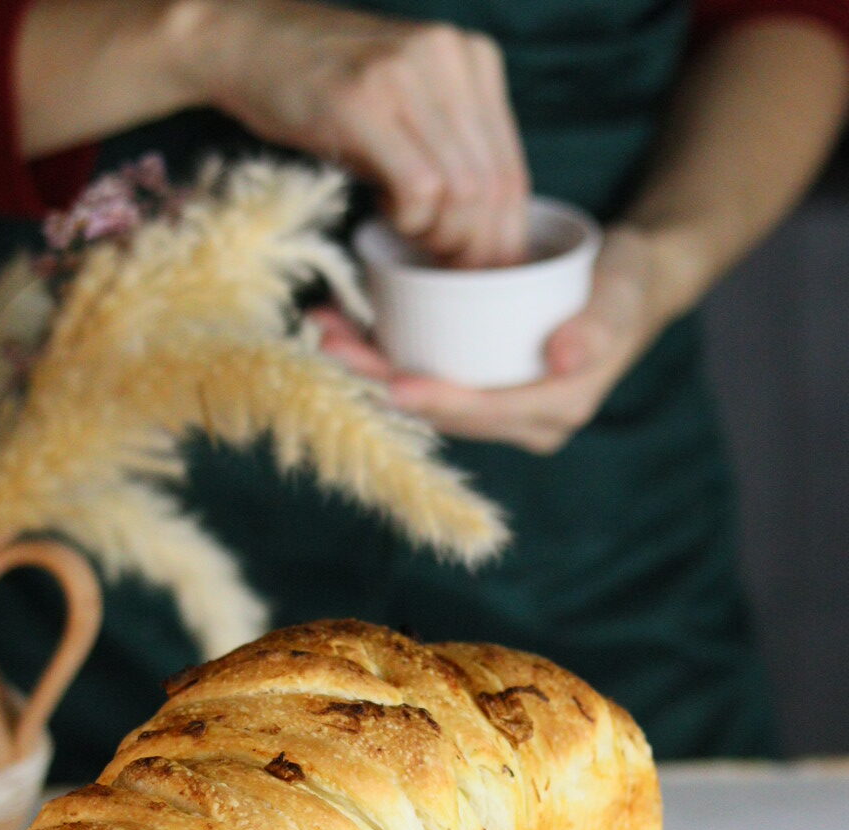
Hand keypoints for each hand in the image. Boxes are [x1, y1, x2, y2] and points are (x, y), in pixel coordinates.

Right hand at [182, 0, 528, 265]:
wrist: (249, 41)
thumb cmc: (326, 90)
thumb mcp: (405, 109)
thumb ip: (448, 150)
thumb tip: (487, 232)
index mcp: (472, 59)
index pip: (512, 169)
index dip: (505, 236)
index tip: (485, 275)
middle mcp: (450, 57)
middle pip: (492, 186)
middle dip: (476, 248)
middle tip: (449, 275)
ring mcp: (408, 73)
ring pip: (462, 191)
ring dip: (440, 236)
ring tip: (412, 238)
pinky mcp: (364, 99)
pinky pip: (419, 186)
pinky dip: (410, 219)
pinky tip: (386, 212)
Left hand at [317, 226, 676, 450]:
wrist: (627, 282)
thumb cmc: (627, 281)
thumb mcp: (622, 291)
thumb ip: (601, 321)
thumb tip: (566, 355)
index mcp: (554, 411)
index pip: (484, 412)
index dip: (437, 400)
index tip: (392, 384)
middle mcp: (520, 424)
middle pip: (440, 410)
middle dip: (381, 382)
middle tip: (331, 342)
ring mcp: (495, 409)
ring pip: (424, 399)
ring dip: (370, 369)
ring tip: (325, 329)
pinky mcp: (476, 387)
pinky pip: (425, 381)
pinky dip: (385, 357)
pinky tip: (346, 329)